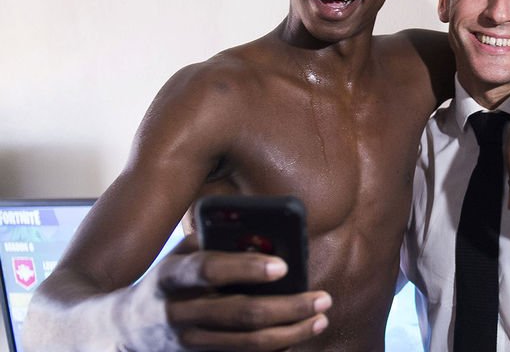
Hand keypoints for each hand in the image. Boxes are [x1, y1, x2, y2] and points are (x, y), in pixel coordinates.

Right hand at [123, 235, 330, 350]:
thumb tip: (264, 236)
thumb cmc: (167, 281)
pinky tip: (298, 338)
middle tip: (322, 298)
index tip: (284, 266)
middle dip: (287, 307)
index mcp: (171, 277)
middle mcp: (177, 313)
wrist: (120, 330)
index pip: (209, 269)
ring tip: (320, 319)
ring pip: (246, 345)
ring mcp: (187, 343)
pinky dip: (275, 351)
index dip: (246, 268)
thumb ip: (215, 242)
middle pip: (239, 313)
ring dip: (290, 333)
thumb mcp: (180, 256)